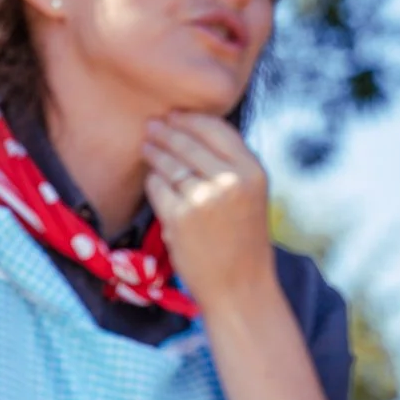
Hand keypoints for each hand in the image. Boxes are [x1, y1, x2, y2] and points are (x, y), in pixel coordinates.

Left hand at [140, 113, 277, 308]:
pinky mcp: (179, 216)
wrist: (239, 285)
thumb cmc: (242, 240)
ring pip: (169, 163)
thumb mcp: (250, 195)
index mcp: (253, 171)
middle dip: (166, 132)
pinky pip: (157, 187)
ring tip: (147, 146)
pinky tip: (152, 179)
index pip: (217, 129)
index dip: (191, 119)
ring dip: (154, 152)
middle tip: (151, 126)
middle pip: (188, 143)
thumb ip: (230, 166)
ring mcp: (203, 198)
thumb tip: (195, 133)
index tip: (175, 115)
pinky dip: (153, 182)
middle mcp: (231, 181)